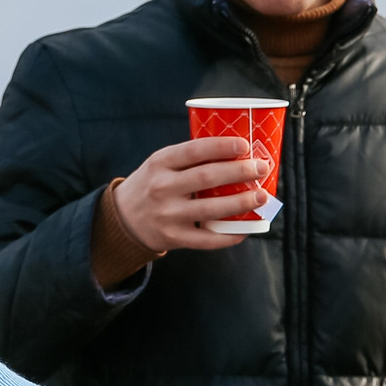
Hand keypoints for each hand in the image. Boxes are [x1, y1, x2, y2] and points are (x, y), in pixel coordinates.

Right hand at [113, 138, 274, 254]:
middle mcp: (162, 188)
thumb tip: (240, 154)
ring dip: (241, 202)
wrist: (122, 219)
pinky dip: (229, 235)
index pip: (194, 150)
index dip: (221, 147)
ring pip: (211, 209)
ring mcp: (168, 215)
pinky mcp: (173, 237)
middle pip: (207, 178)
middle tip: (262, 168)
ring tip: (262, 196)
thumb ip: (190, 159)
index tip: (245, 145)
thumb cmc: (152, 185)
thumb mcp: (160, 164)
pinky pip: (207, 239)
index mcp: (160, 163)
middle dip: (239, 172)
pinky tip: (246, 229)